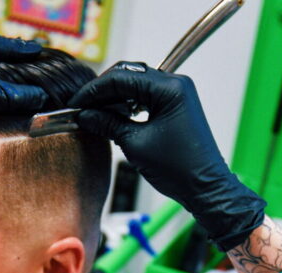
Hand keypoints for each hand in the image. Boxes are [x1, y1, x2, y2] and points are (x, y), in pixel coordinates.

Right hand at [70, 62, 265, 250]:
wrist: (204, 187)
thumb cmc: (178, 169)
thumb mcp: (135, 144)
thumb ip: (108, 124)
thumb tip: (85, 115)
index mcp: (169, 88)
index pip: (121, 78)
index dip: (94, 90)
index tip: (76, 102)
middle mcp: (175, 84)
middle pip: (129, 76)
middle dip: (103, 91)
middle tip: (82, 107)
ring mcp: (177, 94)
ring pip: (136, 85)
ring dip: (114, 97)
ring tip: (94, 113)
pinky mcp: (176, 105)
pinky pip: (146, 96)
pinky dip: (128, 104)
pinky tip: (113, 116)